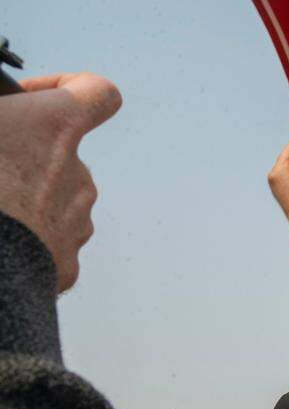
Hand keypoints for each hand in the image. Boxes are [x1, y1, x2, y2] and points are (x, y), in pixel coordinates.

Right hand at [0, 73, 121, 290]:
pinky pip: (48, 243)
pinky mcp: (66, 261)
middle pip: (62, 153)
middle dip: (26, 157)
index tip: (35, 96)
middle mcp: (77, 173)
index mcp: (53, 129)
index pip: (98, 94)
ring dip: (25, 199)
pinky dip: (26, 242)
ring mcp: (77, 219)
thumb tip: (2, 117)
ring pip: (55, 199)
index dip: (70, 88)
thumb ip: (0, 115)